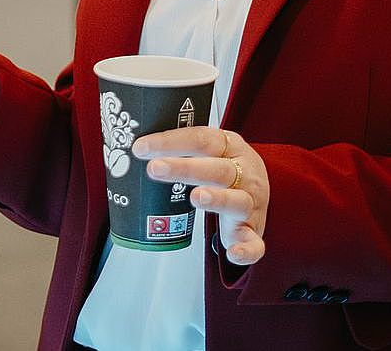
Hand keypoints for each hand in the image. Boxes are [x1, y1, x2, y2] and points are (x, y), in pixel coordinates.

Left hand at [137, 126, 269, 265]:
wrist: (258, 193)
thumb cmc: (223, 171)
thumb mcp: (208, 153)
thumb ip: (178, 151)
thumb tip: (132, 150)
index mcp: (230, 147)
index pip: (202, 139)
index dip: (170, 141)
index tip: (141, 147)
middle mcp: (245, 173)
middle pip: (217, 169)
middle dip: (185, 168)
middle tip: (154, 169)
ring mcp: (251, 203)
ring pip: (237, 201)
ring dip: (218, 199)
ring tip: (195, 197)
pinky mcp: (254, 232)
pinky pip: (254, 243)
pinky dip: (246, 249)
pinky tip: (232, 252)